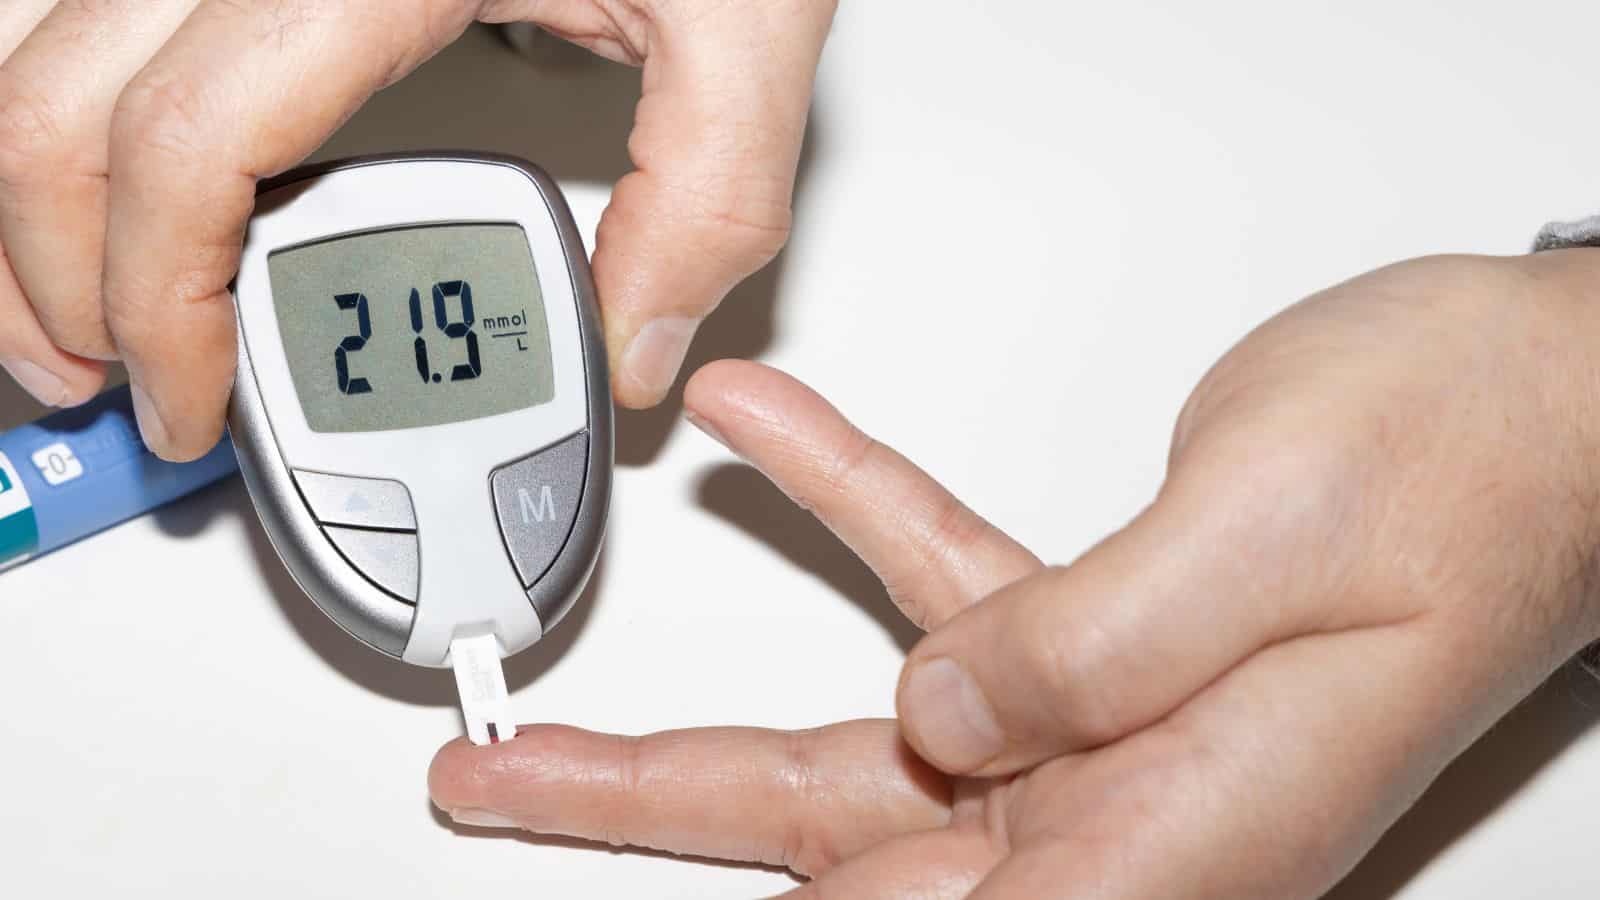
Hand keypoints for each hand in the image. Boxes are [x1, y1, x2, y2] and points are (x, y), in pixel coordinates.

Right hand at [0, 0, 835, 457]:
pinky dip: (95, 136)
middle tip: (101, 387)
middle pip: (63, 105)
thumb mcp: (742, 23)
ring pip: (55, 55)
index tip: (191, 406)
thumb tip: (637, 343)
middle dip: (49, 274)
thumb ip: (708, 195)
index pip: (186, 150)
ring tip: (88, 316)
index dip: (159, 304)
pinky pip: (113, 33)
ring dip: (44, 201)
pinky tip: (136, 201)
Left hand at [431, 251, 1599, 896]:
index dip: (718, 867)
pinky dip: (859, 505)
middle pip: (838, 828)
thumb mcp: (1266, 543)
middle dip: (658, 793)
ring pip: (873, 726)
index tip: (580, 844)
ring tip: (577, 682)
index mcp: (1169, 831)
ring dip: (723, 669)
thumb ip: (1080, 648)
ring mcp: (1112, 726)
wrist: (1556, 396)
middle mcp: (1129, 804)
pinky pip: (952, 578)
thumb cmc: (1475, 465)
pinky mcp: (1111, 633)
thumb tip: (932, 715)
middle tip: (517, 780)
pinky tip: (781, 438)